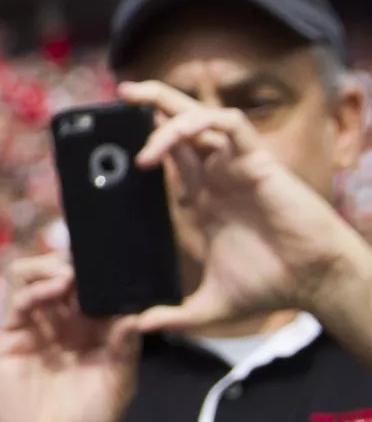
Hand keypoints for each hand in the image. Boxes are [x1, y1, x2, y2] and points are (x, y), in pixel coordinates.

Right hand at [0, 254, 139, 421]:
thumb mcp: (118, 386)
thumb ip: (126, 349)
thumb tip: (136, 314)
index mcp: (94, 334)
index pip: (98, 295)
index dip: (106, 278)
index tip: (118, 263)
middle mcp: (64, 325)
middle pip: (65, 280)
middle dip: (78, 266)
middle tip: (92, 261)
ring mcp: (36, 327)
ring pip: (37, 281)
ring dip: (53, 269)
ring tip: (71, 273)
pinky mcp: (11, 334)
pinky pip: (21, 302)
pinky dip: (37, 288)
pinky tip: (56, 287)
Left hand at [121, 78, 371, 333]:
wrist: (314, 283)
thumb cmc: (271, 288)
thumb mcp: (209, 306)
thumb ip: (174, 316)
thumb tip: (139, 328)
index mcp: (204, 198)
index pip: (169, 156)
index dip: (143, 145)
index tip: (108, 149)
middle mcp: (217, 175)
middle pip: (181, 124)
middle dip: (152, 104)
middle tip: (121, 93)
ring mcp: (236, 165)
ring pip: (200, 115)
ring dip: (165, 113)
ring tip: (134, 120)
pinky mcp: (257, 161)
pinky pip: (227, 122)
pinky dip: (195, 123)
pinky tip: (166, 145)